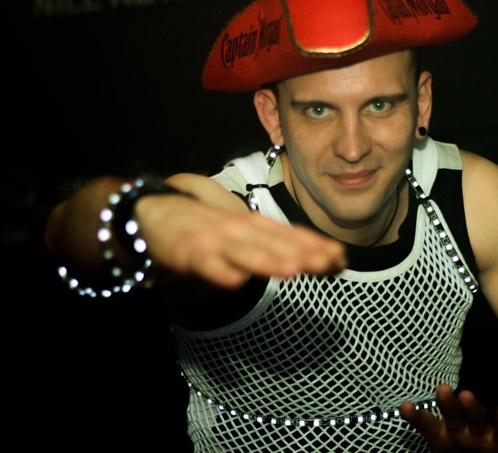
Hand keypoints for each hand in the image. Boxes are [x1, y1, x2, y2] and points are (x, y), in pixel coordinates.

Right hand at [138, 193, 346, 288]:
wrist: (157, 214)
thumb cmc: (210, 229)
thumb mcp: (247, 235)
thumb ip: (281, 248)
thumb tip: (326, 260)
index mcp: (256, 227)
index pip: (291, 235)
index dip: (316, 246)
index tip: (341, 259)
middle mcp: (240, 230)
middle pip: (275, 243)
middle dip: (303, 253)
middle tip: (329, 262)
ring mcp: (215, 240)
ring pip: (246, 252)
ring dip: (269, 260)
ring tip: (293, 270)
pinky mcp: (190, 252)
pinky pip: (207, 264)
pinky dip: (220, 272)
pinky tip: (234, 282)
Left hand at [401, 384, 497, 452]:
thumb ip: (432, 451)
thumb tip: (412, 438)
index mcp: (441, 436)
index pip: (426, 424)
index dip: (416, 417)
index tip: (405, 407)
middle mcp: (461, 430)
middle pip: (453, 414)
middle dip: (448, 403)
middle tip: (442, 388)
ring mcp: (481, 433)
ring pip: (476, 417)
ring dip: (472, 407)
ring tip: (466, 396)